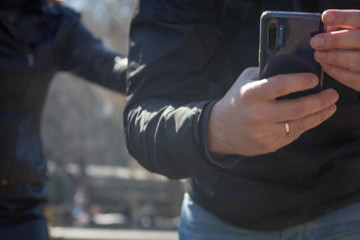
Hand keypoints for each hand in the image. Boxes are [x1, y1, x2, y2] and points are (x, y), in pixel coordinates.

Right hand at [207, 67, 338, 156]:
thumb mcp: (244, 81)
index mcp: (250, 94)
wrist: (219, 129)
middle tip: (333, 94)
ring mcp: (264, 132)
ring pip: (300, 124)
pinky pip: (294, 134)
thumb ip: (266, 73)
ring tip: (330, 106)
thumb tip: (293, 68)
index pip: (282, 85)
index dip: (302, 81)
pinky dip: (306, 125)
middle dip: (321, 100)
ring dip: (320, 114)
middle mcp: (257, 114)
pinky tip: (313, 118)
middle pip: (298, 107)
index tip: (314, 79)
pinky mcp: (268, 145)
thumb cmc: (236, 101)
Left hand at [311, 10, 359, 90]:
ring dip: (334, 57)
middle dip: (335, 40)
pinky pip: (352, 78)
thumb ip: (342, 29)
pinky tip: (325, 66)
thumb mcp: (353, 33)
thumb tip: (326, 28)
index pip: (359, 19)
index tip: (325, 17)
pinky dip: (336, 72)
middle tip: (315, 42)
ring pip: (356, 60)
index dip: (343, 17)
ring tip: (318, 55)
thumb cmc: (356, 46)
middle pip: (358, 39)